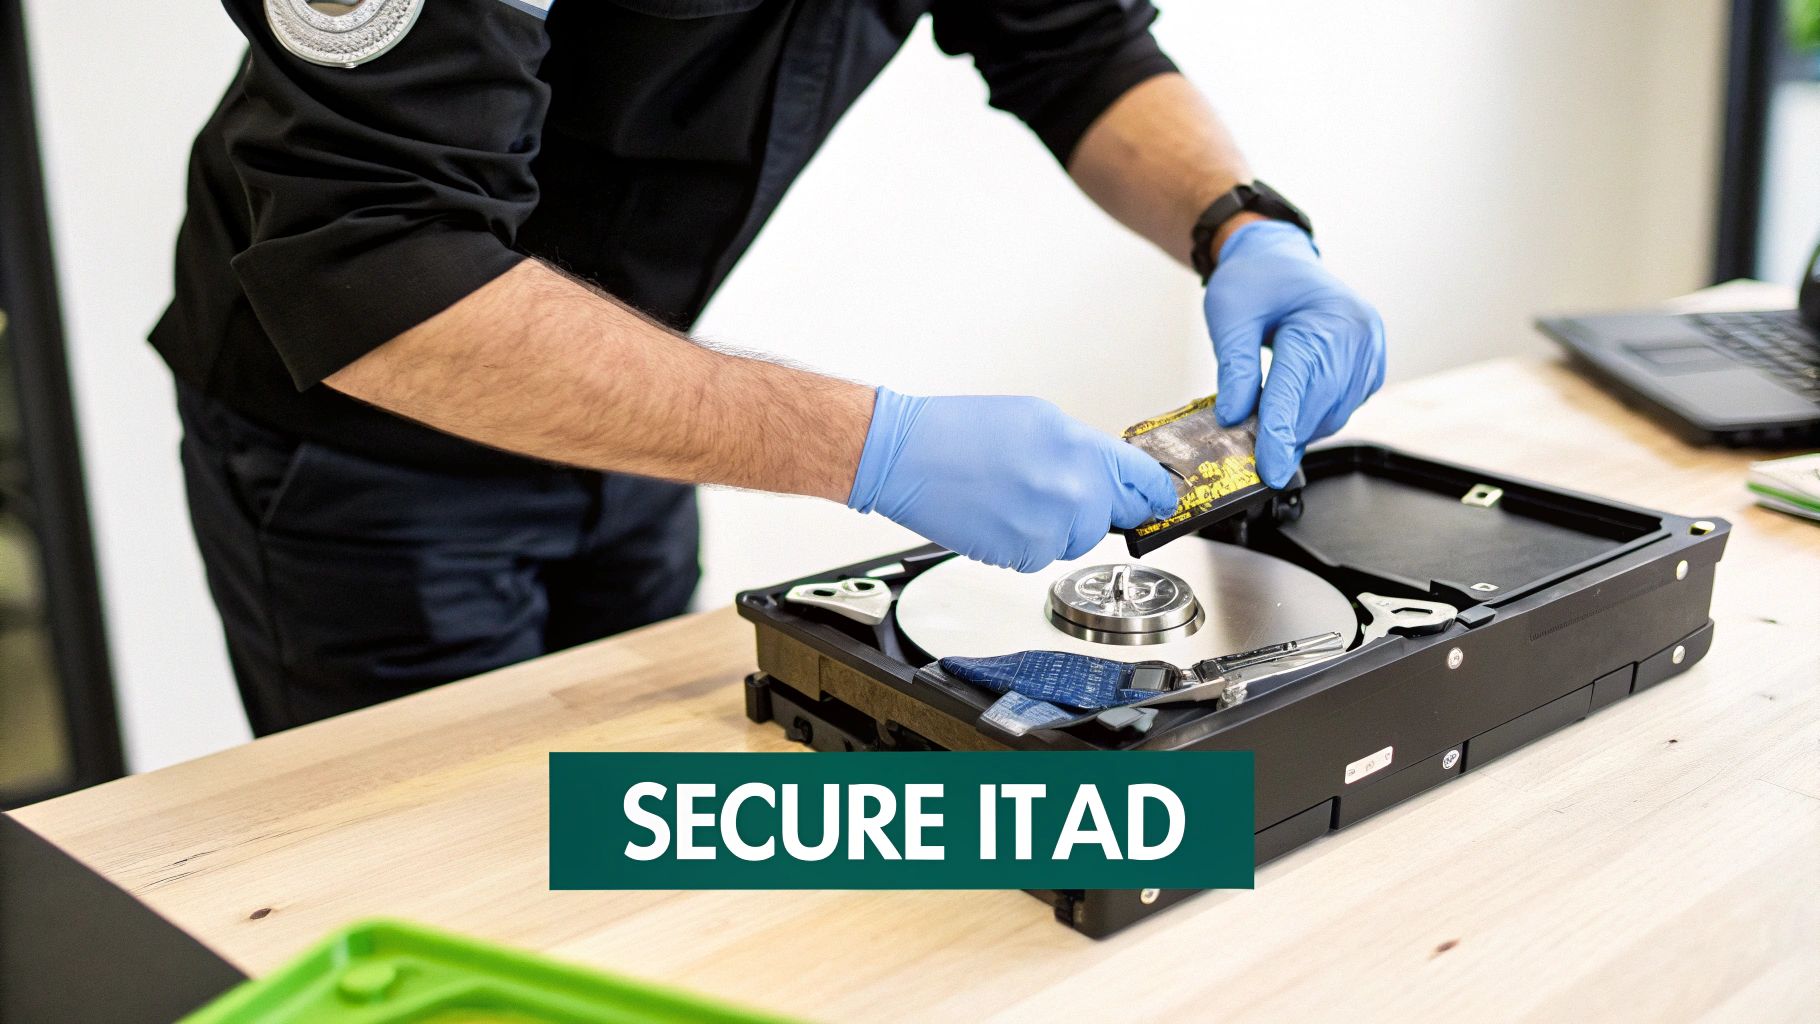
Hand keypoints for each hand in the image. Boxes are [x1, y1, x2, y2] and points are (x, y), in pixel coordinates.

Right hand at [847, 389, 1177, 571]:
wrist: (906, 456)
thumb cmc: (957, 431)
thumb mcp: (1036, 418)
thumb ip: (1082, 449)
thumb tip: (1107, 474)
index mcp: (1080, 447)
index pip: (1145, 483)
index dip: (1156, 496)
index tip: (1162, 504)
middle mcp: (1073, 490)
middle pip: (1110, 519)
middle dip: (1091, 510)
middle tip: (1049, 491)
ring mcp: (1049, 527)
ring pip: (1074, 541)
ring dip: (1053, 527)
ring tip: (1012, 496)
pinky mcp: (1021, 554)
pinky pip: (1040, 556)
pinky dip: (1023, 542)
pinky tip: (997, 514)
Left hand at [1204, 220, 1386, 486]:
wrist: (1279, 261)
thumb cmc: (1256, 281)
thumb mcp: (1229, 316)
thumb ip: (1234, 367)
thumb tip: (1233, 417)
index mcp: (1327, 318)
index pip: (1300, 387)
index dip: (1281, 433)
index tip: (1268, 469)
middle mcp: (1359, 336)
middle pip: (1320, 407)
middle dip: (1283, 435)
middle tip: (1246, 448)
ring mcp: (1370, 353)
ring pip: (1332, 415)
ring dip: (1296, 427)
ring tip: (1261, 415)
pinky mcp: (1369, 370)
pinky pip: (1340, 409)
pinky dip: (1311, 417)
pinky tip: (1287, 405)